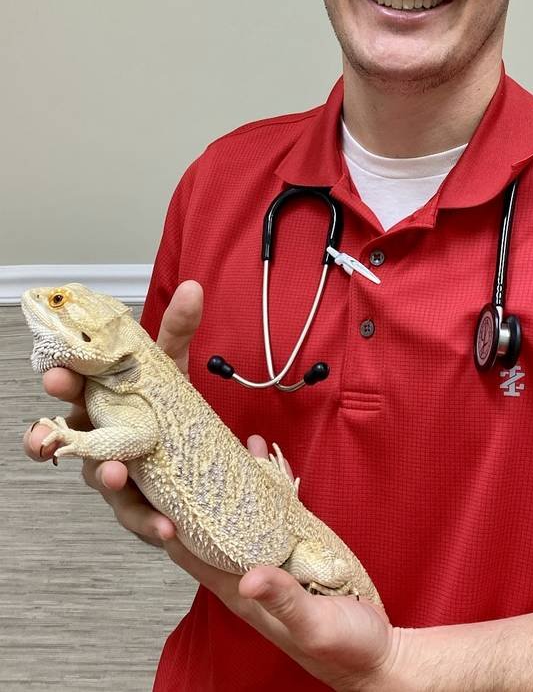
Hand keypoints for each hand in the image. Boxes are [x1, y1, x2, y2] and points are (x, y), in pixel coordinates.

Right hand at [23, 279, 203, 544]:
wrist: (192, 457)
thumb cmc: (165, 408)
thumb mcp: (171, 368)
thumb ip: (177, 330)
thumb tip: (193, 288)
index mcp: (100, 400)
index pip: (71, 389)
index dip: (62, 382)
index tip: (58, 375)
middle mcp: (98, 438)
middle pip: (69, 437)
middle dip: (56, 436)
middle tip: (55, 437)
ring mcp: (114, 473)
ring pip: (99, 478)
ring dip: (106, 478)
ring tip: (119, 475)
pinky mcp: (137, 505)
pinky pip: (137, 517)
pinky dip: (149, 522)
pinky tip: (166, 528)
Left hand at [163, 441, 399, 691]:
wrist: (376, 655)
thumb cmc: (344, 649)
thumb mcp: (313, 626)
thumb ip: (283, 601)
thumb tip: (248, 578)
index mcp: (244, 593)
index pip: (194, 556)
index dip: (173, 527)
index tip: (162, 489)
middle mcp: (251, 574)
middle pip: (213, 528)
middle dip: (203, 492)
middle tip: (196, 453)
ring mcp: (274, 561)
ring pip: (245, 516)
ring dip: (240, 483)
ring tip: (240, 446)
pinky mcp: (298, 553)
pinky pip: (277, 514)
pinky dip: (274, 488)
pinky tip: (273, 465)